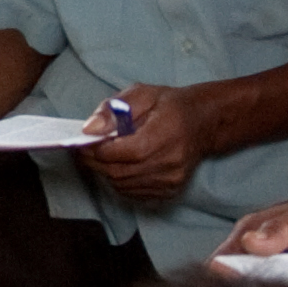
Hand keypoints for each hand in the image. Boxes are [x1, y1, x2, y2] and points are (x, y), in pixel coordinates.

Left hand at [72, 80, 216, 205]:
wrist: (204, 123)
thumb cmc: (170, 105)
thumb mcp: (142, 94)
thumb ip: (114, 109)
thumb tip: (89, 129)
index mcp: (165, 134)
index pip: (122, 152)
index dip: (97, 150)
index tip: (83, 142)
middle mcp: (170, 162)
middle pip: (119, 172)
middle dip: (95, 162)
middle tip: (84, 150)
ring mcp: (171, 180)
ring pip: (123, 184)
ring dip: (105, 172)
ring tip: (102, 156)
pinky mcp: (170, 191)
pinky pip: (133, 192)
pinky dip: (120, 181)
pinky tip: (120, 166)